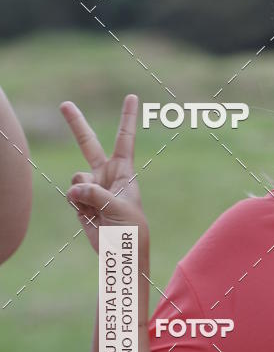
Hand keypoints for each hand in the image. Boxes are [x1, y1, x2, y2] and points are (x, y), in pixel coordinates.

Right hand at [60, 94, 148, 253]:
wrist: (121, 254)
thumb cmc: (130, 231)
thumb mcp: (119, 209)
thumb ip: (96, 194)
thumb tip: (73, 189)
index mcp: (124, 173)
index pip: (125, 140)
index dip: (127, 118)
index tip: (132, 97)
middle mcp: (106, 176)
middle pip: (88, 144)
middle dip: (76, 125)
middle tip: (64, 104)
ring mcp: (92, 188)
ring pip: (76, 179)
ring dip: (83, 193)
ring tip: (97, 209)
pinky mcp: (81, 202)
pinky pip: (72, 197)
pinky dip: (78, 206)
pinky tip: (91, 217)